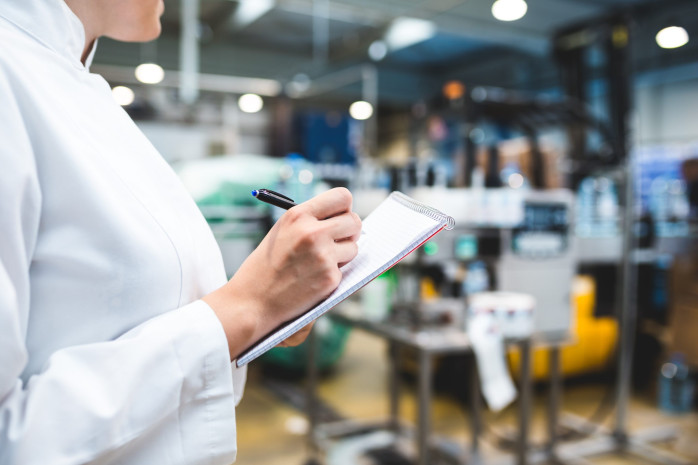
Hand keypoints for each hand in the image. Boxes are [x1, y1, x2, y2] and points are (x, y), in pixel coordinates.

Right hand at [204, 188, 361, 359]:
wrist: (252, 301)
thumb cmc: (266, 266)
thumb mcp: (282, 231)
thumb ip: (310, 221)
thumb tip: (342, 217)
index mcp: (298, 215)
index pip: (342, 197)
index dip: (345, 208)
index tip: (340, 217)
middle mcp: (312, 232)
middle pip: (354, 221)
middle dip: (350, 231)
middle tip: (339, 240)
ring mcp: (323, 255)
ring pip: (354, 247)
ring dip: (343, 254)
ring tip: (319, 262)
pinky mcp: (329, 277)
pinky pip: (345, 270)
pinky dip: (333, 274)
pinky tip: (313, 278)